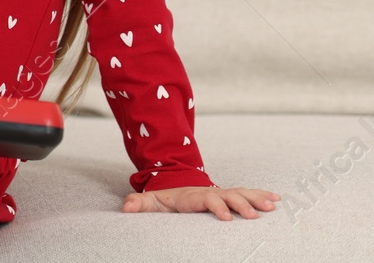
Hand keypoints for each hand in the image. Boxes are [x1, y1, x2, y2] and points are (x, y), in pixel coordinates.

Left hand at [122, 185, 279, 219]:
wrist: (175, 186)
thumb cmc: (164, 198)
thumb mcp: (150, 201)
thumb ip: (139, 204)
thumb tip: (126, 208)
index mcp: (192, 196)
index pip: (205, 200)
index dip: (215, 207)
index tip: (226, 217)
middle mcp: (209, 192)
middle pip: (227, 195)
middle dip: (240, 204)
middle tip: (254, 215)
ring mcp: (221, 192)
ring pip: (240, 193)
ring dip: (255, 198)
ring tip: (271, 206)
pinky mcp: (229, 195)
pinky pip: (247, 193)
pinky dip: (261, 194)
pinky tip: (276, 198)